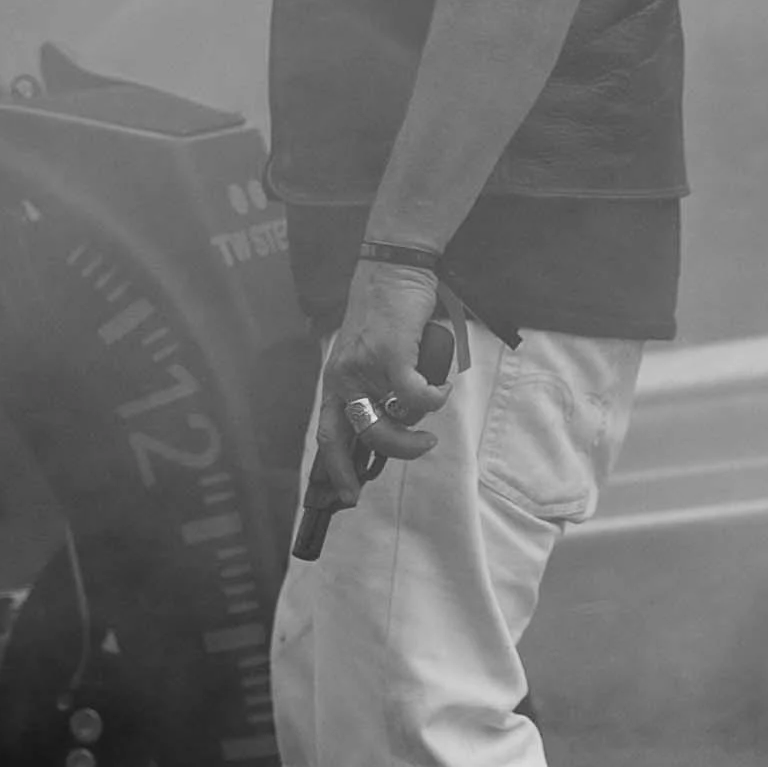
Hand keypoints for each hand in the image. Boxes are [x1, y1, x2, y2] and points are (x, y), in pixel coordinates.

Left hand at [312, 262, 452, 516]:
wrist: (393, 269)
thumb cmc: (387, 313)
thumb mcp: (370, 355)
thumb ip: (376, 387)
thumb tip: (398, 420)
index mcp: (334, 381)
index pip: (327, 435)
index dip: (336, 470)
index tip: (348, 497)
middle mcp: (343, 378)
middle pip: (360, 436)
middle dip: (394, 452)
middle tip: (421, 448)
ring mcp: (365, 368)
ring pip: (389, 420)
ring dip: (415, 429)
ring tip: (431, 418)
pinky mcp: (391, 355)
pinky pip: (415, 397)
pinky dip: (432, 399)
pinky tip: (440, 390)